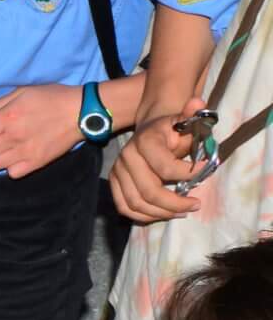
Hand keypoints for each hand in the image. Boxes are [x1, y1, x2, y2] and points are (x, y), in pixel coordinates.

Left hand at [0, 83, 84, 177]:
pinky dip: (13, 167)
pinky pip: (13, 174)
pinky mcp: (37, 162)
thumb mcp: (22, 91)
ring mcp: (25, 151)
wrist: (80, 112)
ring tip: (10, 149)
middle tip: (0, 140)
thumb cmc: (52, 98)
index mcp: (7, 117)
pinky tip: (20, 158)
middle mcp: (13, 136)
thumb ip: (0, 104)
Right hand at [109, 97, 207, 222]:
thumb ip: (191, 113)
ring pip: (136, 203)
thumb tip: (197, 103)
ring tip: (182, 211)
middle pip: (149, 192)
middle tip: (195, 204)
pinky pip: (125, 207)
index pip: (165, 167)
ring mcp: (118, 171)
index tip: (205, 171)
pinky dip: (144, 216)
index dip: (188, 174)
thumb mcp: (184, 119)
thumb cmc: (172, 128)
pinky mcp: (114, 182)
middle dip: (175, 203)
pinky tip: (163, 213)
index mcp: (145, 142)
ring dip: (162, 213)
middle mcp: (127, 158)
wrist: (149, 130)